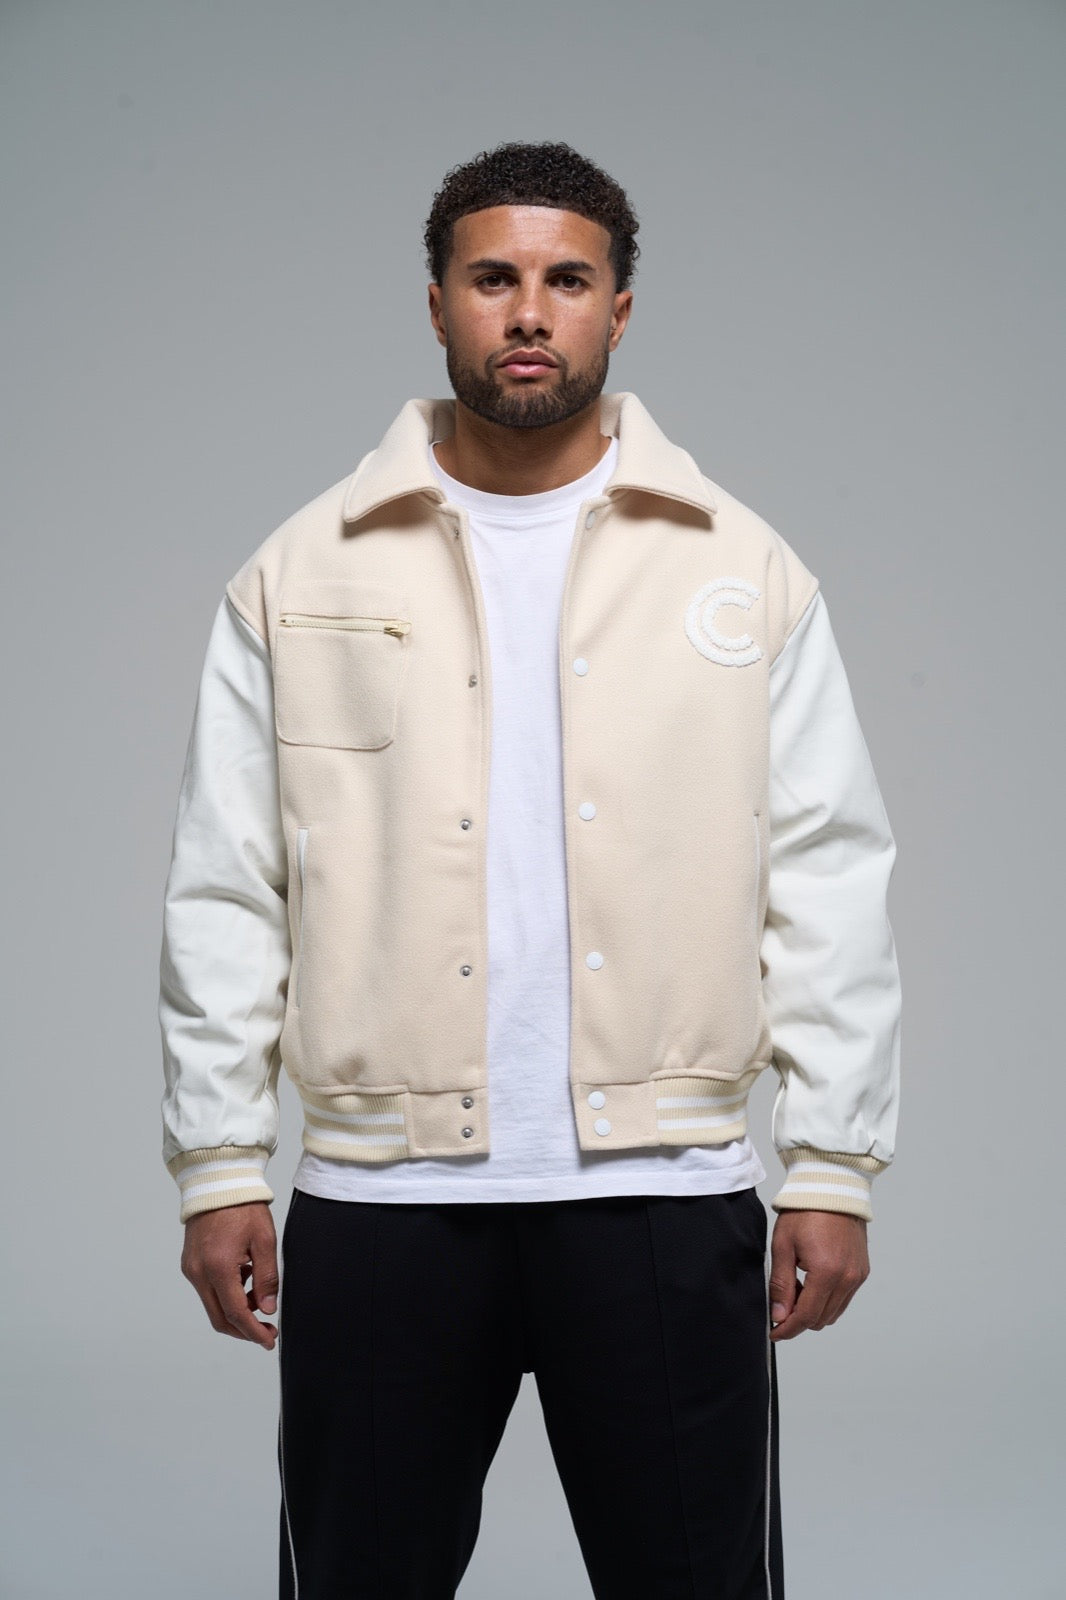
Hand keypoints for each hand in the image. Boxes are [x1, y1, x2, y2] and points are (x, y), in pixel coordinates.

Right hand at [181, 1201, 278, 1349]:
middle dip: (244, 1329)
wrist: (217, 1183)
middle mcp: (199, 1273)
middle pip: (220, 1318)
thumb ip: (267, 1278)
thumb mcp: (265, 1240)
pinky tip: (245, 1277)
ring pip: (213, 1305)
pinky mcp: (189, 1264)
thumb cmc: (243, 1207)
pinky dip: (226, 1293)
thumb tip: (267, 1309)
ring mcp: (191, 1269)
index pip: (236, 1314)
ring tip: (259, 1293)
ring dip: (236, 1309)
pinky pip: (207, 1290)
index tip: (269, 1340)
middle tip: (267, 1329)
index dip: (254, 1332)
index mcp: (218, 1268)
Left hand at [768, 1209, 868, 1341]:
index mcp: (827, 1273)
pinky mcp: (862, 1271)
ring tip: (796, 1288)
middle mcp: (848, 1278)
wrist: (832, 1187)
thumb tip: (779, 1314)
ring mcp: (857, 1276)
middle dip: (799, 1319)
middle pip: (821, 1319)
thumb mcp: (783, 1245)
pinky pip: (844, 1299)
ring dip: (813, 1310)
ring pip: (834, 1312)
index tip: (775, 1333)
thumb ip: (781, 1284)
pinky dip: (827, 1299)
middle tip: (781, 1303)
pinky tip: (811, 1282)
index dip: (788, 1329)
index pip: (807, 1316)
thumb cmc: (806, 1210)